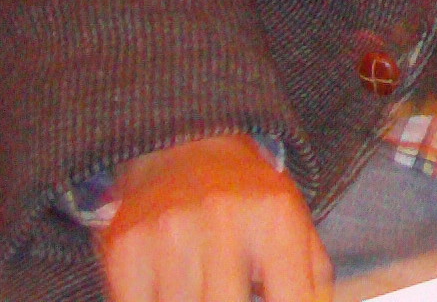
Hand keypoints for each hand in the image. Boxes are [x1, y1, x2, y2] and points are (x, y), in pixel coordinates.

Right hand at [97, 132, 330, 301]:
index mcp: (275, 218)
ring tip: (204, 287)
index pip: (291, 298)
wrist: (185, 150)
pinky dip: (153, 301)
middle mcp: (223, 220)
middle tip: (233, 294)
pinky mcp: (125, 249)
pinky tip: (169, 291)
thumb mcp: (295, 225)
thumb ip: (311, 279)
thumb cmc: (249, 201)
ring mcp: (169, 234)